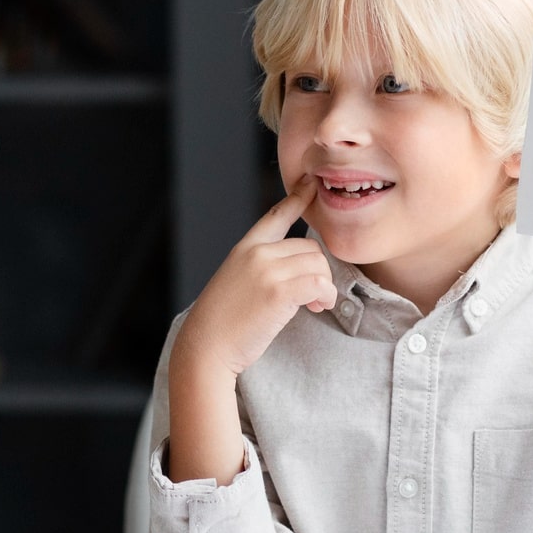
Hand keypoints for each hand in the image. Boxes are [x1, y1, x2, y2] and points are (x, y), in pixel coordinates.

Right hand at [173, 182, 335, 383]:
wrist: (206, 347)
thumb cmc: (221, 323)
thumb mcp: (235, 281)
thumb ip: (260, 267)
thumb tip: (296, 270)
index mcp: (245, 248)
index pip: (276, 216)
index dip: (297, 198)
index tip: (310, 185)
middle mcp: (257, 253)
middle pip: (310, 246)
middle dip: (318, 270)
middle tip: (312, 296)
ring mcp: (267, 270)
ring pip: (319, 263)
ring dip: (325, 286)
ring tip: (313, 304)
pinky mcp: (279, 291)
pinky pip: (320, 283)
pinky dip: (326, 296)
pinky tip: (316, 307)